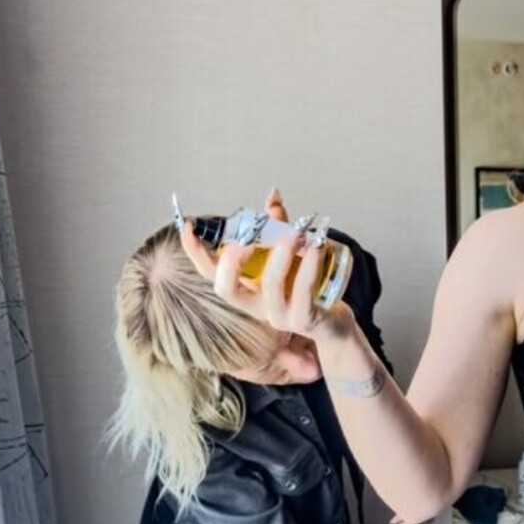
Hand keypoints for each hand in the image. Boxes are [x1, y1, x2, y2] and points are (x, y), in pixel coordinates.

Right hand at [179, 189, 355, 343]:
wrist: (335, 326)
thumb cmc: (308, 289)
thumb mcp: (290, 256)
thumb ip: (279, 228)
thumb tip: (273, 197)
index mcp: (245, 289)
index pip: (211, 273)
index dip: (195, 251)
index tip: (188, 224)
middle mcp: (256, 306)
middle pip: (226, 289)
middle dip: (231, 261)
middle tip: (245, 237)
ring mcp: (279, 316)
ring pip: (270, 286)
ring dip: (281, 254)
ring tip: (296, 232)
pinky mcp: (305, 320)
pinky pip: (303, 293)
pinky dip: (308, 268)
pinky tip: (316, 248)